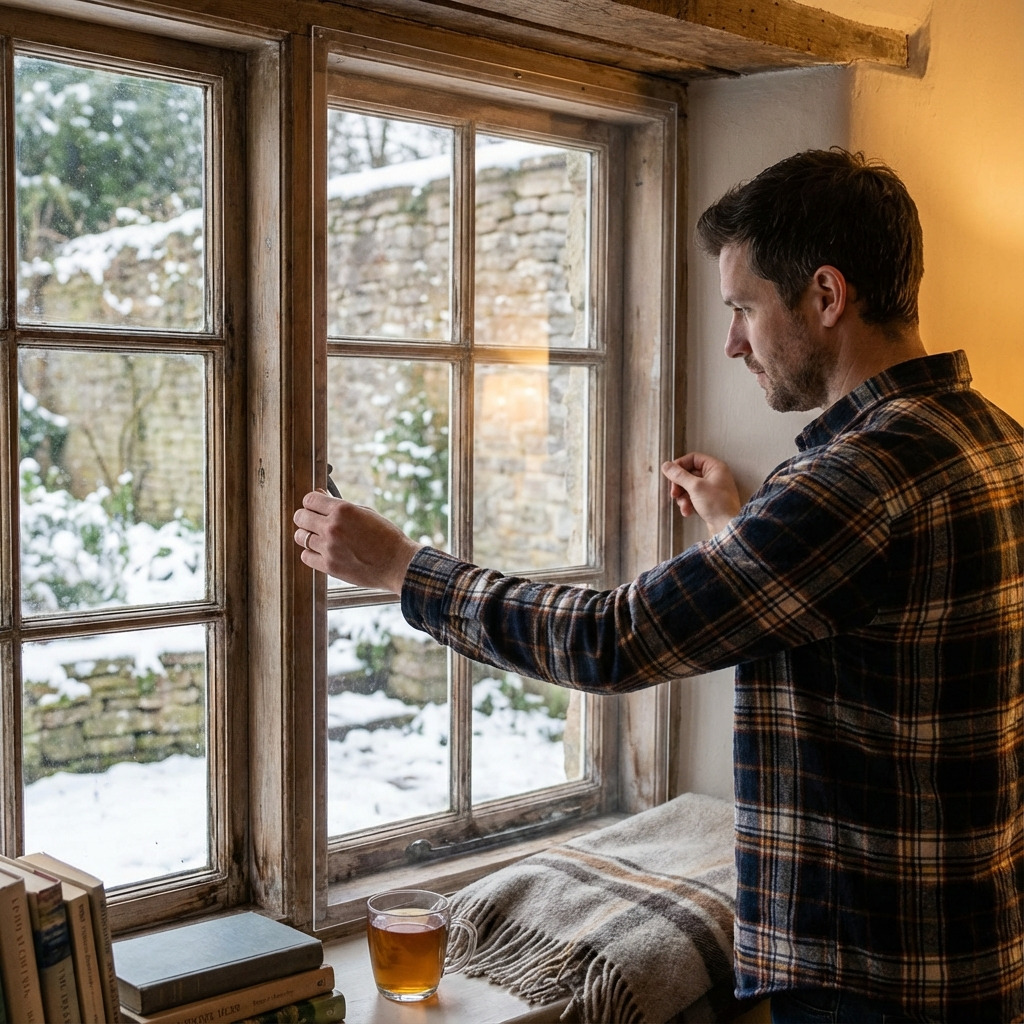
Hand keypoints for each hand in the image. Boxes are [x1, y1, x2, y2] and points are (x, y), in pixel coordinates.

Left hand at [292, 490, 422, 593]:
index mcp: (343, 510)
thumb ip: (340, 506)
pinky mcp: (329, 566)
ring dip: (307, 535)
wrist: (398, 564)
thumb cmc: (386, 536)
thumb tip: (319, 496)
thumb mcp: (366, 512)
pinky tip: (322, 551)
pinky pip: (306, 556)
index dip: (311, 502)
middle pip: (300, 517)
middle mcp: (332, 527)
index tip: (314, 506)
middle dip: (305, 517)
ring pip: (300, 537)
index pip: (309, 499)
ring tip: (319, 538)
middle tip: (313, 521)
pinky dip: (310, 553)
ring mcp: (329, 548)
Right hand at [661, 452, 741, 535]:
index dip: (680, 465)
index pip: (693, 458)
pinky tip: (687, 512)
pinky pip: (693, 497)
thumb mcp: (695, 487)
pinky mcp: (708, 501)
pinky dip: (688, 504)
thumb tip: (666, 465)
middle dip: (679, 485)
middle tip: (674, 494)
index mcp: (715, 467)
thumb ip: (679, 475)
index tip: (670, 475)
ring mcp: (711, 489)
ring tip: (683, 506)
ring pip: (689, 487)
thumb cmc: (716, 504)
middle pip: (689, 473)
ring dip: (682, 497)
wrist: (727, 527)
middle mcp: (714, 476)